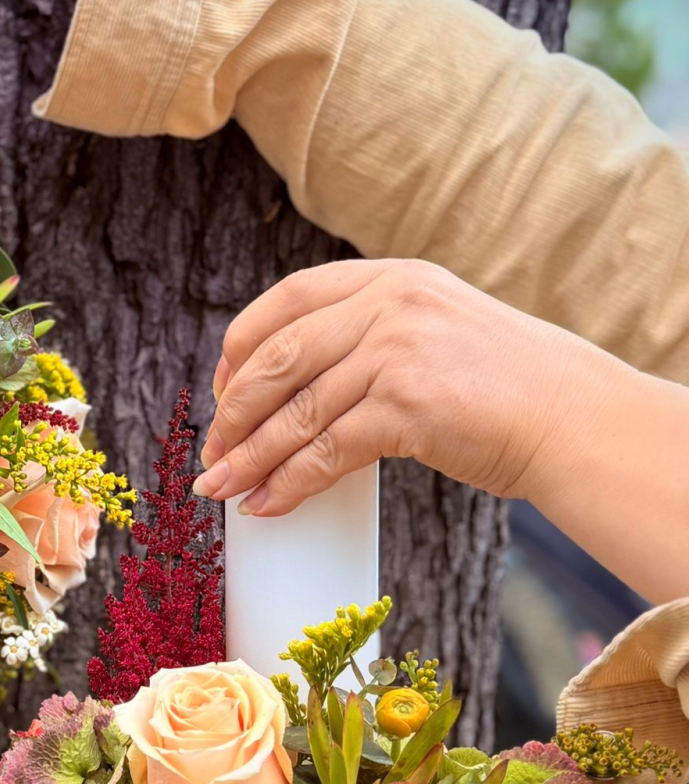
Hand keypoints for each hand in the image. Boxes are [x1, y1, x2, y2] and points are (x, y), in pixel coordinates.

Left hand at [194, 258, 606, 516]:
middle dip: (233, 412)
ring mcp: (396, 352)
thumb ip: (371, 337)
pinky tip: (267, 505)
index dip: (241, 350)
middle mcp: (388, 304)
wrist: (571, 417)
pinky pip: (325, 451)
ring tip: (220, 488)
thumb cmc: (503, 387)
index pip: (285, 301)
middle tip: (213, 453)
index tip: (223, 393)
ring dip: (249, 457)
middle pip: (276, 357)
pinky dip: (288, 483)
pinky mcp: (407, 406)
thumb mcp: (433, 331)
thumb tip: (293, 390)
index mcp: (388, 278)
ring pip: (294, 411)